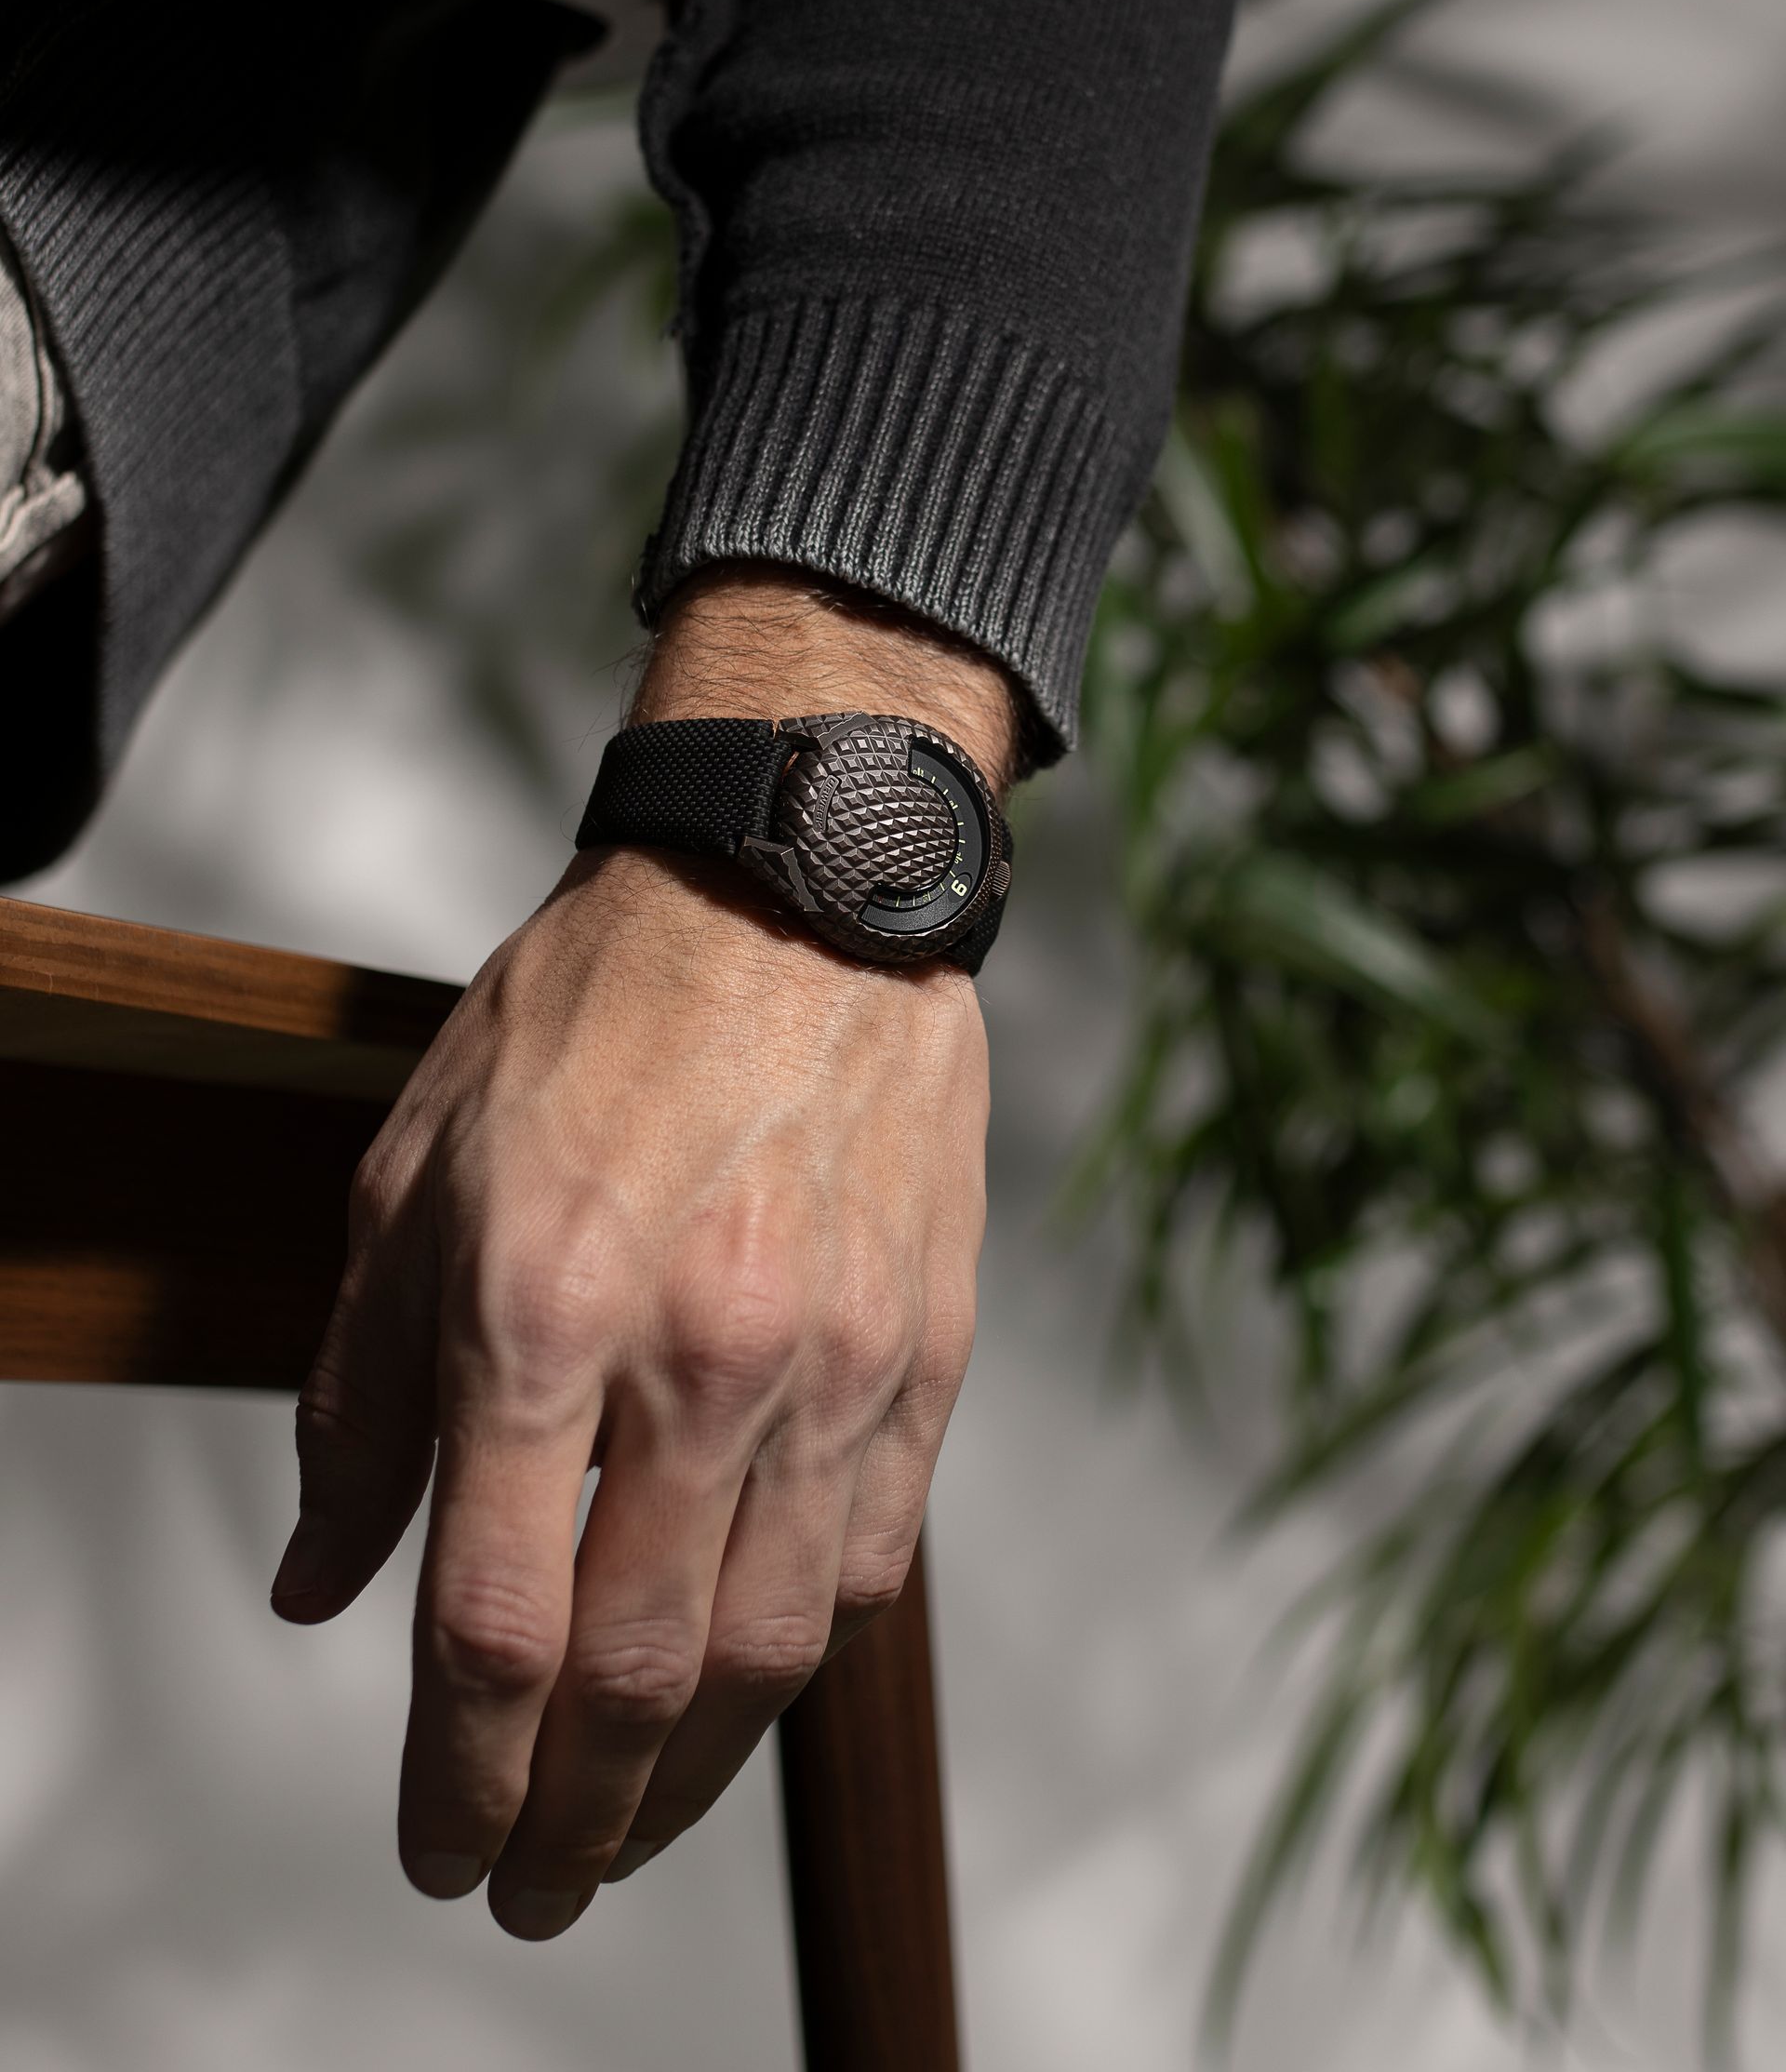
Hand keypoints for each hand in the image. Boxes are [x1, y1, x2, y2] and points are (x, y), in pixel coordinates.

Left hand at [271, 567, 1019, 1939]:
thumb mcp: (414, 1178)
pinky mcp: (926, 1350)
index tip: (436, 1850)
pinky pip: (874, 1556)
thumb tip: (321, 1582)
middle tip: (533, 1887)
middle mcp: (703, 1358)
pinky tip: (750, 1686)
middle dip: (573, 1822)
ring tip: (632, 1827)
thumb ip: (359, 1400)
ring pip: (778, 1648)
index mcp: (543, 1309)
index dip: (455, 1781)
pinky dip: (803, 1656)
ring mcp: (835, 1360)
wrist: (799, 893)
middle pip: (643, 1677)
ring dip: (697, 1776)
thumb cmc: (596, 1012)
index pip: (493, 1626)